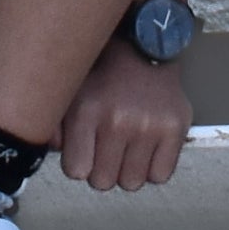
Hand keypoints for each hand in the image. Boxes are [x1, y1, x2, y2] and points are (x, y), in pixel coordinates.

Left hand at [56, 44, 191, 190]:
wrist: (145, 46)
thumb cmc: (103, 73)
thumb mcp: (69, 92)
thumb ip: (53, 126)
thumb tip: (53, 153)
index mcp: (86, 111)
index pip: (77, 172)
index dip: (79, 164)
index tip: (83, 150)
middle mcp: (117, 120)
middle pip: (103, 182)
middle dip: (103, 168)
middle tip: (107, 147)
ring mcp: (149, 126)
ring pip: (131, 183)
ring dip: (127, 170)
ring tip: (127, 145)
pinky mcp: (175, 129)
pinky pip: (159, 176)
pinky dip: (153, 168)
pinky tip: (147, 147)